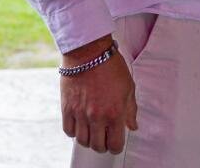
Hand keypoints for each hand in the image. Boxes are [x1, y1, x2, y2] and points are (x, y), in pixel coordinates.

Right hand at [60, 37, 137, 153]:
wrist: (89, 53)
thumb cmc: (111, 66)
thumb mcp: (128, 87)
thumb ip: (130, 110)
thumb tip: (132, 126)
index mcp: (114, 112)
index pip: (115, 144)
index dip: (116, 146)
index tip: (117, 142)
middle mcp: (97, 117)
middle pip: (97, 146)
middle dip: (103, 145)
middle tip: (105, 137)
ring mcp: (80, 114)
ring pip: (82, 141)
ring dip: (89, 139)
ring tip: (94, 130)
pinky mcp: (67, 109)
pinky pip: (68, 131)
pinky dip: (75, 131)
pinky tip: (81, 124)